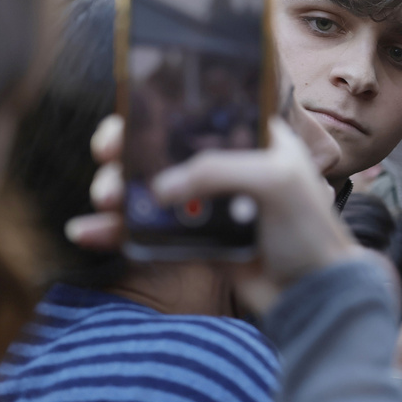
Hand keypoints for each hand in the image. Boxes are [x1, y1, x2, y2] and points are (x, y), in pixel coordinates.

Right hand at [67, 87, 342, 253]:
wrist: (313, 293)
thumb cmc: (308, 229)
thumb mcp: (274, 181)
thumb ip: (217, 171)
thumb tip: (160, 189)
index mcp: (255, 137)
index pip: (201, 111)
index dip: (162, 108)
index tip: (131, 113)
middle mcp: (227, 164)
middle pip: (162, 146)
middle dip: (127, 148)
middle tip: (107, 154)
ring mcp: (208, 202)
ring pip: (146, 187)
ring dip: (116, 188)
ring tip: (107, 199)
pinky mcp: (192, 238)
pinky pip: (145, 228)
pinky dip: (115, 230)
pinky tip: (89, 232)